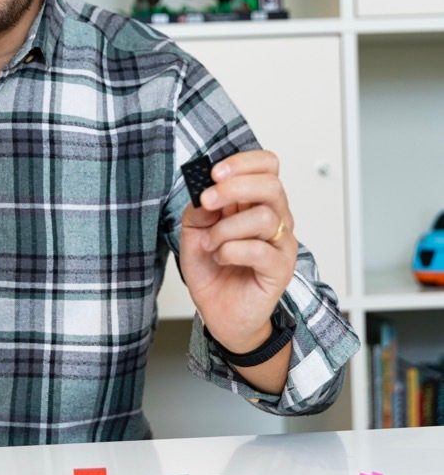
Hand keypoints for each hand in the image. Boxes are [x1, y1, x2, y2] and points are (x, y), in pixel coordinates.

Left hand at [179, 150, 297, 351]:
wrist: (219, 312)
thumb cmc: (213, 270)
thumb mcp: (194, 231)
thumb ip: (199, 208)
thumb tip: (203, 189)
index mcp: (256, 201)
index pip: (267, 165)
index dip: (243, 163)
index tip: (214, 173)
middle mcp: (275, 217)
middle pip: (271, 184)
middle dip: (233, 188)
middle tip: (207, 202)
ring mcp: (281, 243)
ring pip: (263, 217)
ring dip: (225, 229)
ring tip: (210, 244)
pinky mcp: (281, 268)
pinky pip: (259, 250)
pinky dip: (231, 251)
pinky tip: (221, 258)